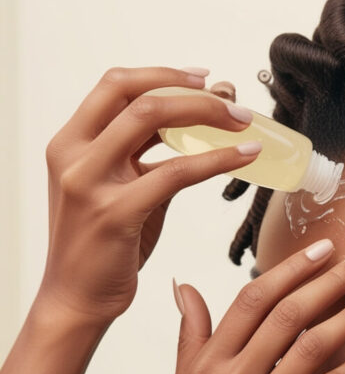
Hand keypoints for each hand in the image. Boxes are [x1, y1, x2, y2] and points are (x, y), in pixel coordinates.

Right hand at [38, 66, 259, 323]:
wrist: (77, 298)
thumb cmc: (105, 244)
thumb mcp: (122, 187)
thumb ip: (151, 152)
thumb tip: (202, 114)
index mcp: (71, 142)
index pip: (116, 85)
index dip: (163, 75)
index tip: (204, 79)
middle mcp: (72, 154)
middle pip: (135, 93)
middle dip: (190, 90)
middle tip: (232, 100)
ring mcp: (90, 181)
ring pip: (151, 119)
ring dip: (206, 113)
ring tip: (243, 122)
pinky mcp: (116, 212)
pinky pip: (176, 172)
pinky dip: (217, 158)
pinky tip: (245, 157)